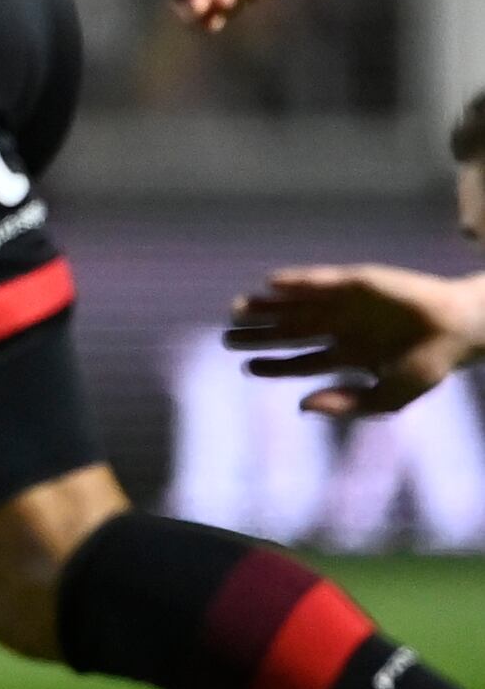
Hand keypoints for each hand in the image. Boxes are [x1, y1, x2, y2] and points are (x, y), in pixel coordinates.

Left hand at [225, 264, 484, 417]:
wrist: (460, 333)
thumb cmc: (427, 366)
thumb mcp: (386, 397)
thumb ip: (346, 405)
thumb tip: (301, 407)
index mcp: (349, 355)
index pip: (301, 361)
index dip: (273, 364)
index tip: (247, 366)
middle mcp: (342, 329)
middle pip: (290, 332)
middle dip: (259, 335)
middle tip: (227, 337)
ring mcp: (348, 305)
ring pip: (296, 305)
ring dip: (266, 307)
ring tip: (235, 310)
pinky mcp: (358, 282)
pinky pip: (318, 281)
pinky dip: (295, 281)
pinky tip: (270, 284)